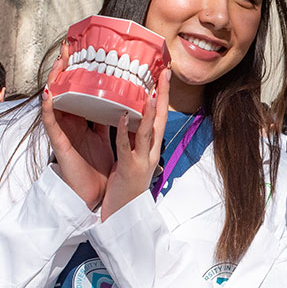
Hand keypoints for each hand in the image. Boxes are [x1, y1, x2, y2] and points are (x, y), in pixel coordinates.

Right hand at [42, 46, 112, 208]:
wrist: (96, 197)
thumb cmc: (100, 168)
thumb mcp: (108, 138)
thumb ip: (110, 121)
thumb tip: (124, 103)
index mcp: (86, 121)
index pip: (84, 91)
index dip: (85, 73)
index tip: (90, 51)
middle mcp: (73, 123)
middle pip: (68, 91)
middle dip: (68, 69)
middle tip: (70, 46)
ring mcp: (65, 132)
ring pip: (57, 101)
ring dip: (56, 81)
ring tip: (59, 61)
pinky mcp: (60, 145)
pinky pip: (52, 124)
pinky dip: (49, 108)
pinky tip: (49, 93)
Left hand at [101, 70, 170, 220]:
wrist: (124, 213)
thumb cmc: (125, 186)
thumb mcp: (131, 157)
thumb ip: (132, 139)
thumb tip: (128, 118)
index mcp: (151, 148)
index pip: (160, 117)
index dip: (162, 96)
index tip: (162, 76)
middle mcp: (151, 152)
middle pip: (161, 119)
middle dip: (162, 95)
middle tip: (164, 74)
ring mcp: (142, 160)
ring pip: (148, 132)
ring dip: (150, 111)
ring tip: (149, 92)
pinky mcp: (128, 168)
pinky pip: (126, 146)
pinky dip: (124, 131)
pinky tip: (122, 117)